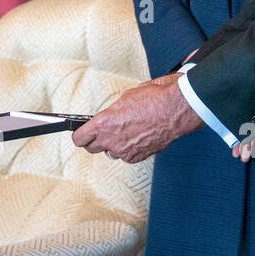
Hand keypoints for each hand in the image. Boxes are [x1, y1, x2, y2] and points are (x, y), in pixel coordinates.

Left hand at [71, 73, 203, 163]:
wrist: (175, 109)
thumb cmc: (153, 99)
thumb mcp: (124, 98)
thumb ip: (112, 113)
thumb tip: (109, 117)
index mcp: (103, 124)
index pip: (79, 139)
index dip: (81, 135)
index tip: (83, 132)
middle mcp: (111, 141)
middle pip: (92, 148)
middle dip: (95, 140)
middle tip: (103, 132)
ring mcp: (124, 151)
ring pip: (111, 152)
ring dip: (115, 144)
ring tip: (126, 131)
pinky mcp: (138, 157)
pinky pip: (127, 156)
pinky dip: (130, 149)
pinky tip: (138, 137)